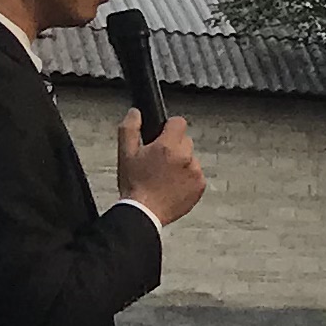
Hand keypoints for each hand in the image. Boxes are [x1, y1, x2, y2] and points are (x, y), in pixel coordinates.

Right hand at [117, 109, 204, 223]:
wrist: (144, 213)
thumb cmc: (134, 185)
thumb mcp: (125, 154)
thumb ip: (129, 128)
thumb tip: (135, 112)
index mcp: (168, 146)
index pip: (179, 122)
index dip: (168, 127)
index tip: (162, 135)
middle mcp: (186, 157)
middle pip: (185, 140)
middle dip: (173, 146)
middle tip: (158, 160)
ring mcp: (196, 172)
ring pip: (191, 158)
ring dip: (181, 163)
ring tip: (164, 176)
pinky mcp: (200, 186)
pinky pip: (196, 174)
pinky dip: (187, 177)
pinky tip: (172, 185)